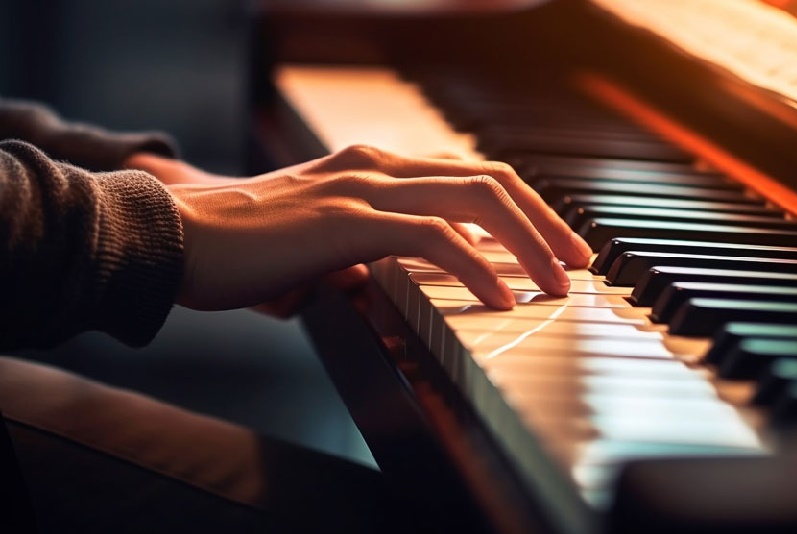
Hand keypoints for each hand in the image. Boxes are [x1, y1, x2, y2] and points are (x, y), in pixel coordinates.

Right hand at [163, 145, 592, 310]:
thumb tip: (382, 284)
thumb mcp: (316, 247)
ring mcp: (363, 188)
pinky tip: (504, 299)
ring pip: (473, 201)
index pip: (468, 176)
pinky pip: (433, 239)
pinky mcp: (346, 221)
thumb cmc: (241, 247)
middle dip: (544, 220)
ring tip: (560, 282)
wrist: (173, 238)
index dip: (522, 207)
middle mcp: (377, 166)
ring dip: (528, 242)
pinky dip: (478, 267)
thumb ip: (358, 256)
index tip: (554, 245)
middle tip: (579, 260)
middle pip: (488, 180)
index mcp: (374, 168)